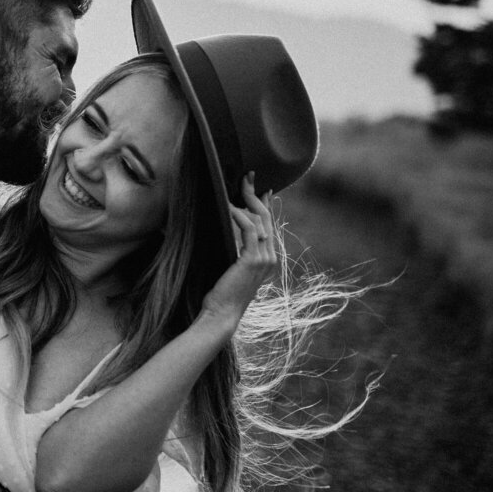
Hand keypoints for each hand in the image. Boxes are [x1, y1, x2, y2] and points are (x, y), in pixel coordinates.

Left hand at [199, 173, 278, 326]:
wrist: (221, 314)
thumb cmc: (221, 294)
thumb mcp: (231, 268)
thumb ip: (235, 252)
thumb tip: (226, 233)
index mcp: (268, 260)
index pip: (270, 226)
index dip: (267, 206)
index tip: (265, 190)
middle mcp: (271, 258)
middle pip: (267, 219)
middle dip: (257, 195)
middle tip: (248, 177)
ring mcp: (264, 259)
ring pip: (260, 221)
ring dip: (248, 200)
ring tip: (238, 185)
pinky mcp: (252, 260)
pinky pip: (248, 230)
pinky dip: (239, 215)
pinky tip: (229, 206)